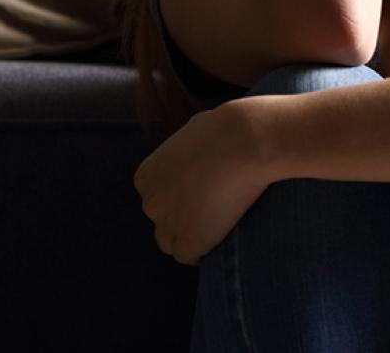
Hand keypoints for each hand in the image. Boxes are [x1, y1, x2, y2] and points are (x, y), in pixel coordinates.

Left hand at [133, 96, 279, 265]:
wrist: (243, 142)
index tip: (200, 198)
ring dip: (190, 237)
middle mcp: (150, 202)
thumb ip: (185, 152)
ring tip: (216, 229)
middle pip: (162, 222)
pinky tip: (219, 241)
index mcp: (146, 177)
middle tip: (211, 212)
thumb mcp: (192, 135)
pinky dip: (202, 252)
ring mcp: (168, 223)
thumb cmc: (224, 131)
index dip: (178, 201)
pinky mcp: (190, 240)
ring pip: (172, 243)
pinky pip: (188, 257)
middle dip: (182, 219)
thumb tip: (196, 153)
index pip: (156, 199)